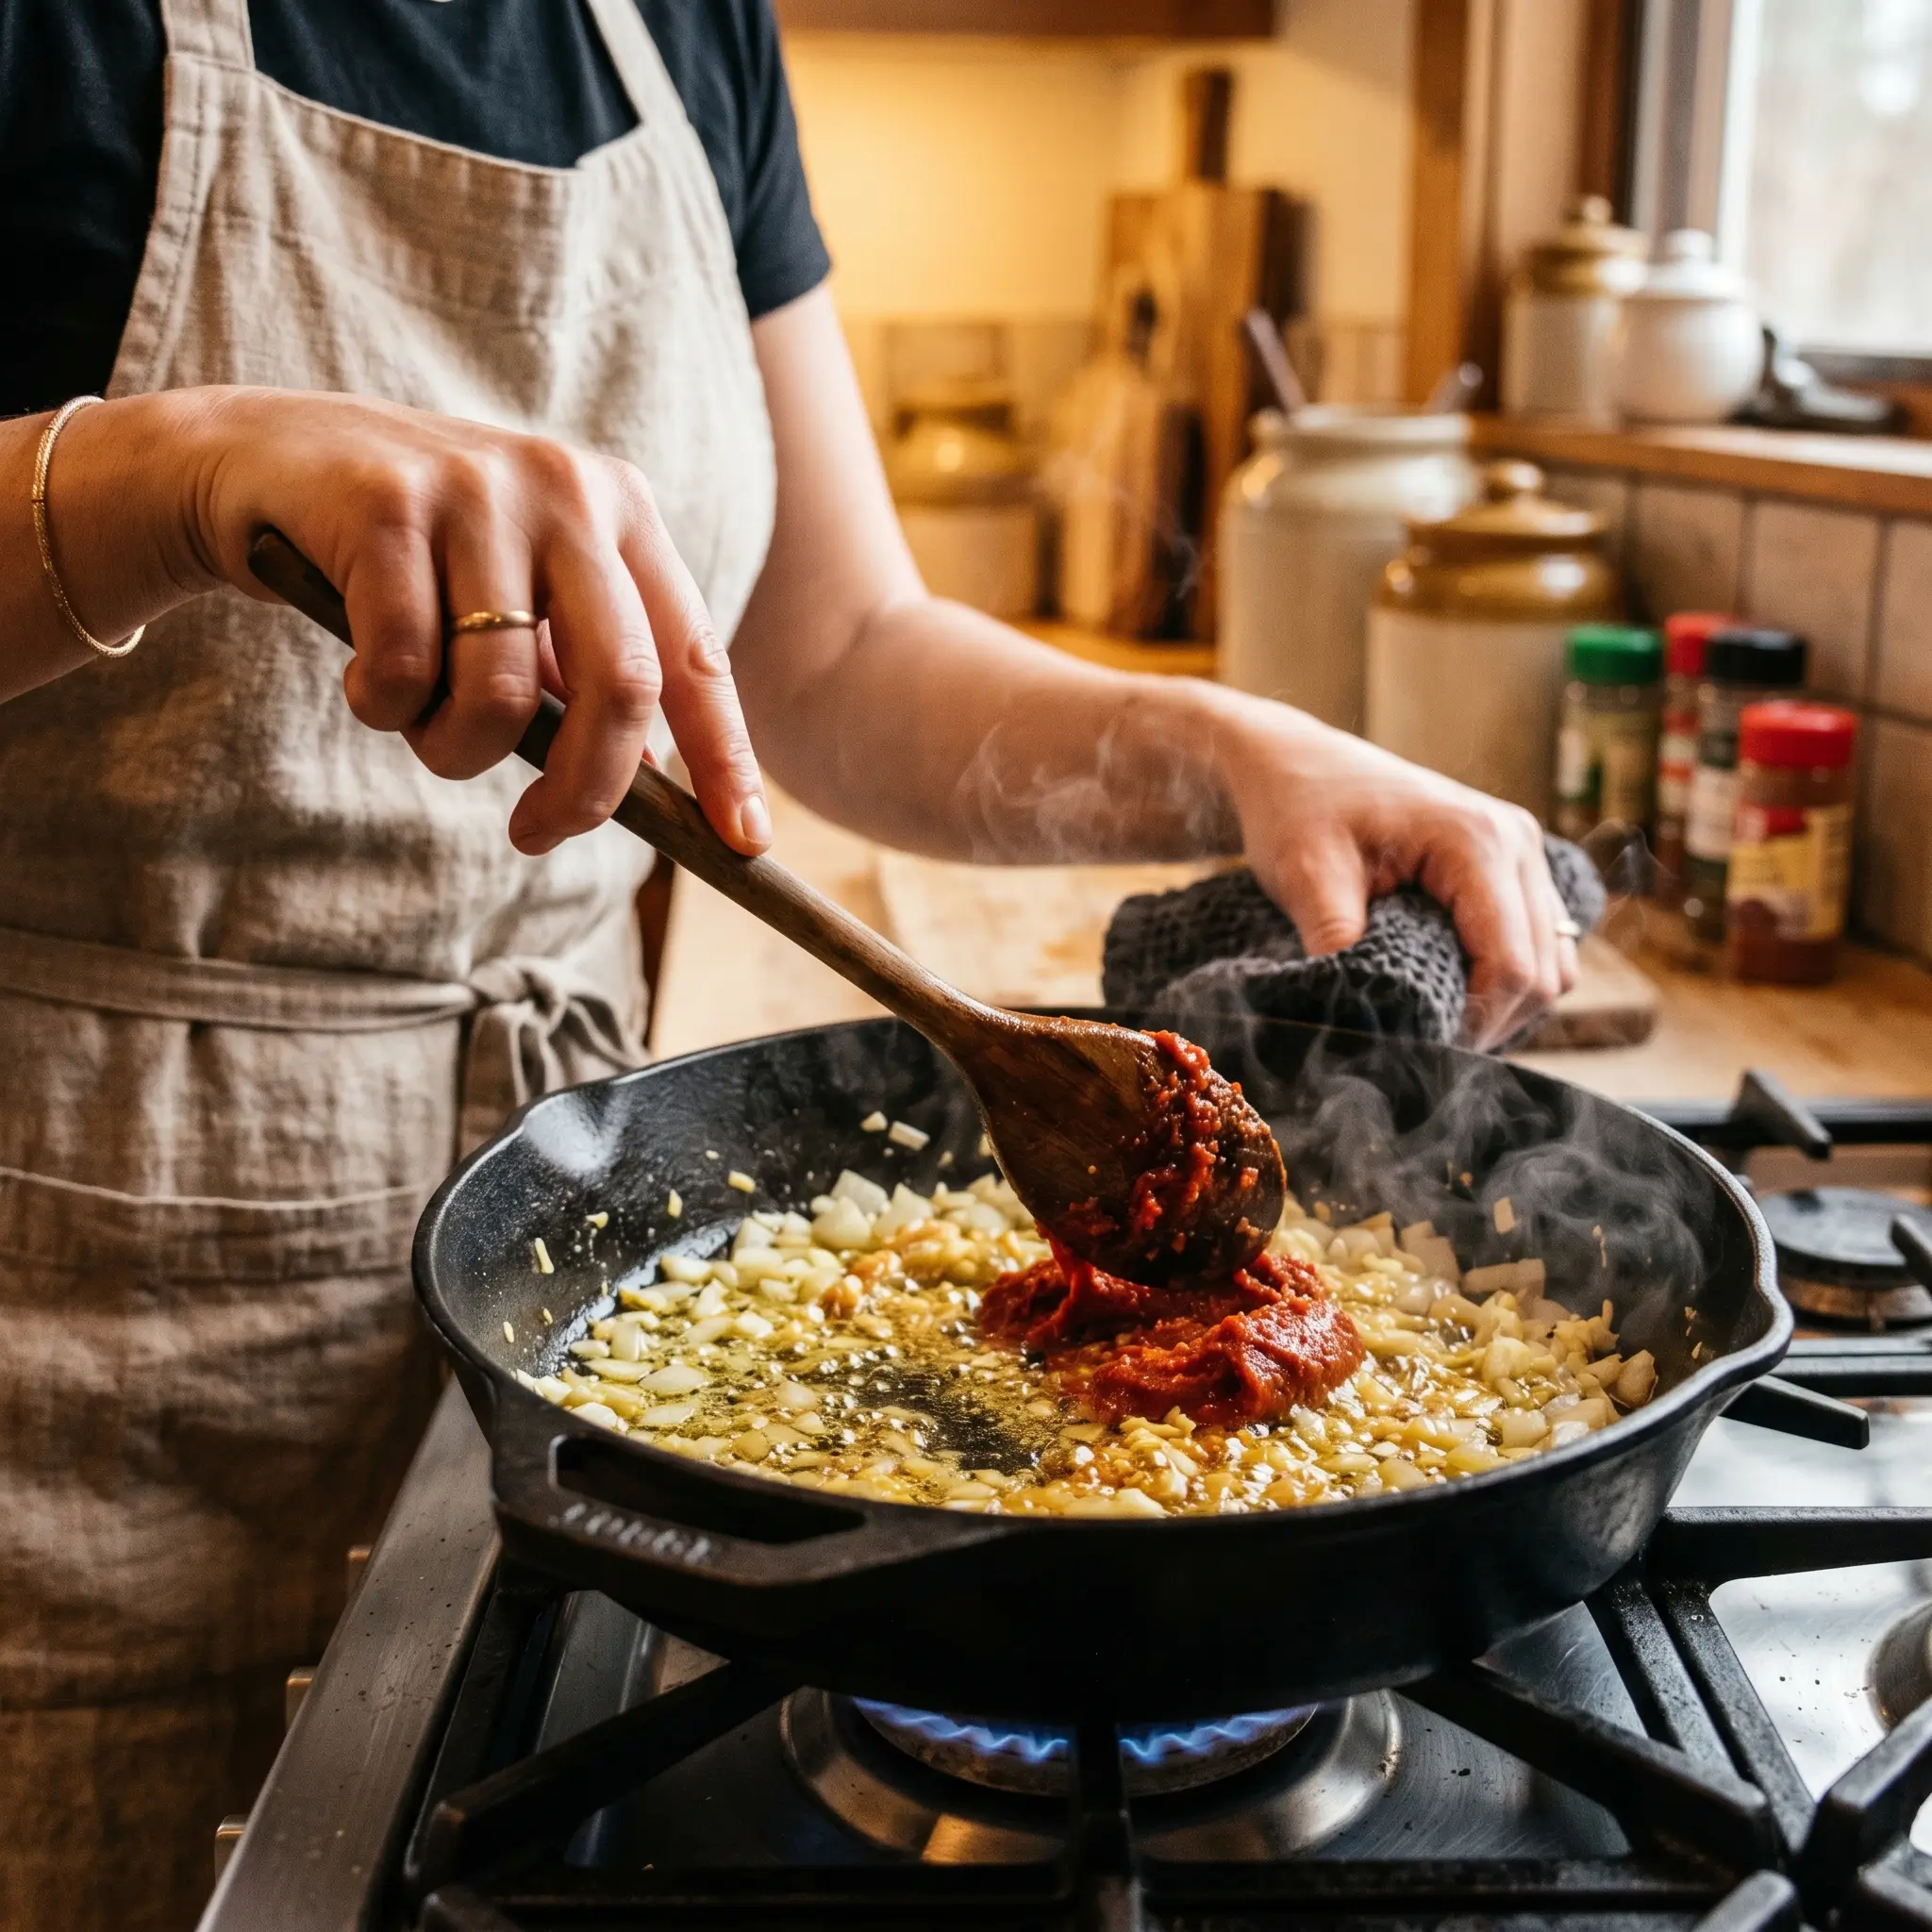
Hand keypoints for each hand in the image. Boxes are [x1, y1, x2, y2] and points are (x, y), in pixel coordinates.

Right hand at [169, 387, 769, 856]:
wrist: (261, 462)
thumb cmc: (410, 552)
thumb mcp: (520, 592)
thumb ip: (585, 666)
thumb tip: (658, 776)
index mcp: (620, 510)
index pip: (694, 656)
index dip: (725, 757)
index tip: (743, 840)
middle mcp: (567, 488)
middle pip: (621, 685)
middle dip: (586, 790)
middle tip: (540, 834)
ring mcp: (479, 490)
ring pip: (503, 695)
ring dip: (455, 751)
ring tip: (419, 721)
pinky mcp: (387, 507)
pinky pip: (409, 672)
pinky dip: (386, 706)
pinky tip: (367, 678)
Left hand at [1219, 704, 1576, 1049]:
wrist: (1296, 764)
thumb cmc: (1298, 809)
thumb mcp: (1306, 876)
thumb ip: (1336, 942)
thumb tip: (1359, 1018)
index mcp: (1477, 840)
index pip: (1512, 963)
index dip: (1476, 1022)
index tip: (1421, 1051)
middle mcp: (1517, 841)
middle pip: (1545, 971)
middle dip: (1493, 1022)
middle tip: (1427, 1052)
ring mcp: (1521, 852)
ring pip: (1553, 960)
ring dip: (1507, 1006)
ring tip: (1440, 1029)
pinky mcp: (1511, 866)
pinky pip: (1536, 941)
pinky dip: (1507, 979)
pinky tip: (1454, 997)